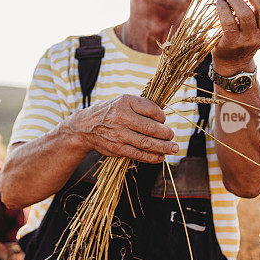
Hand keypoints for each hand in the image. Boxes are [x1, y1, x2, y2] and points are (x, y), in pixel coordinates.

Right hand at [63, 94, 178, 163]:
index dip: (162, 116)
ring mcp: (119, 134)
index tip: (163, 120)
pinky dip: (152, 157)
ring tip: (173, 148)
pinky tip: (160, 157)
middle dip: (166, 134)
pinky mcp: (117, 148)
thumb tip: (163, 118)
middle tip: (172, 136)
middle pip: (151, 128)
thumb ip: (141, 107)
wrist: (85, 127)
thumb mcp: (122, 102)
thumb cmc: (109, 113)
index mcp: (125, 102)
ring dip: (164, 147)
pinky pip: (138, 154)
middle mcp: (121, 117)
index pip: (152, 110)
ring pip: (147, 143)